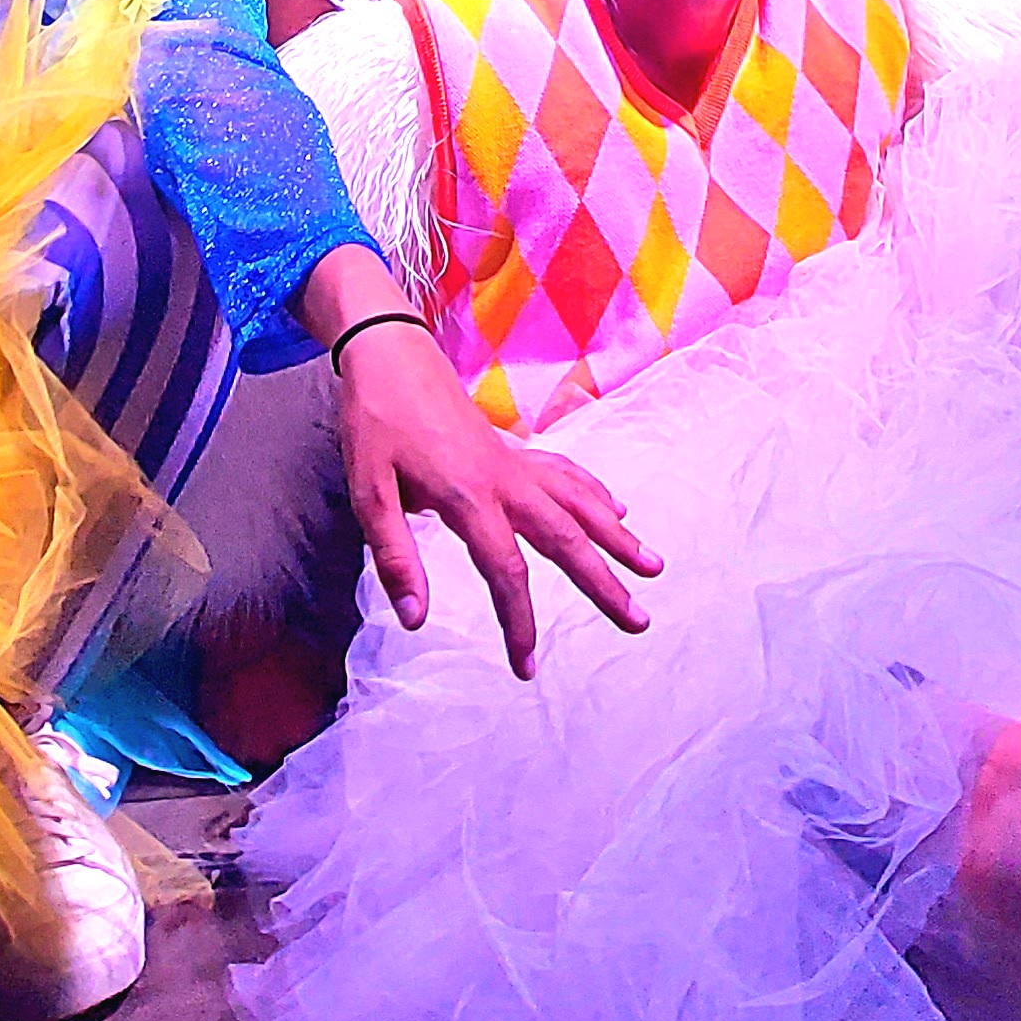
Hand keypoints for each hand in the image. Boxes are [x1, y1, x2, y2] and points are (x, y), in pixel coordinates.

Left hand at [335, 318, 659, 675]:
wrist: (389, 354)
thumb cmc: (374, 423)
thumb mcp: (368, 490)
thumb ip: (394, 555)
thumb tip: (415, 619)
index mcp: (468, 497)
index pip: (506, 570)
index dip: (519, 621)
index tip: (527, 666)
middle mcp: (504, 480)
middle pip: (565, 538)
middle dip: (603, 582)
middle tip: (638, 620)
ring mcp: (514, 461)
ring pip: (578, 502)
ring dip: (616, 536)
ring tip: (651, 566)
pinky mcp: (513, 448)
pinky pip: (566, 472)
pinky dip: (594, 492)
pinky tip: (615, 509)